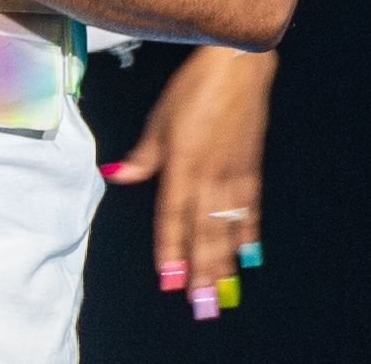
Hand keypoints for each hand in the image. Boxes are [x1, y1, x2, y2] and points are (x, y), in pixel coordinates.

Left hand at [104, 45, 275, 318]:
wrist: (238, 68)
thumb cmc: (194, 89)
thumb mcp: (161, 119)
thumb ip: (144, 155)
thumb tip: (118, 175)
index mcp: (183, 164)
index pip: (172, 215)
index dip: (170, 248)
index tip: (169, 278)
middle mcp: (210, 176)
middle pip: (203, 232)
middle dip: (201, 269)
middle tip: (201, 303)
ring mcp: (234, 175)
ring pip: (228, 228)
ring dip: (224, 261)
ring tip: (223, 290)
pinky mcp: (252, 169)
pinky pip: (250, 210)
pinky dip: (249, 233)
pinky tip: (249, 255)